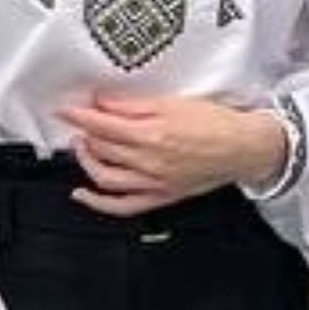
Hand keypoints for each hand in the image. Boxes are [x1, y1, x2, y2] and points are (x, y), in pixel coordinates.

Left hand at [59, 94, 284, 215]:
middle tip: (79, 122)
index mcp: (151, 134)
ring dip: (86, 161)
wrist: (243, 147)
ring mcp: (153, 183)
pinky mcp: (160, 197)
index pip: (101, 125)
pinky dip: (99, 203)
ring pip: (105, 177)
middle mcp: (149, 161)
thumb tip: (102, 103)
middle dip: (85, 133)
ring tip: (82, 147)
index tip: (65, 110)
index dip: (78, 116)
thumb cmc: (214, 123)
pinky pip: (123, 206)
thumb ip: (133, 106)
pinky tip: (82, 194)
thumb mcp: (172, 103)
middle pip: (102, 148)